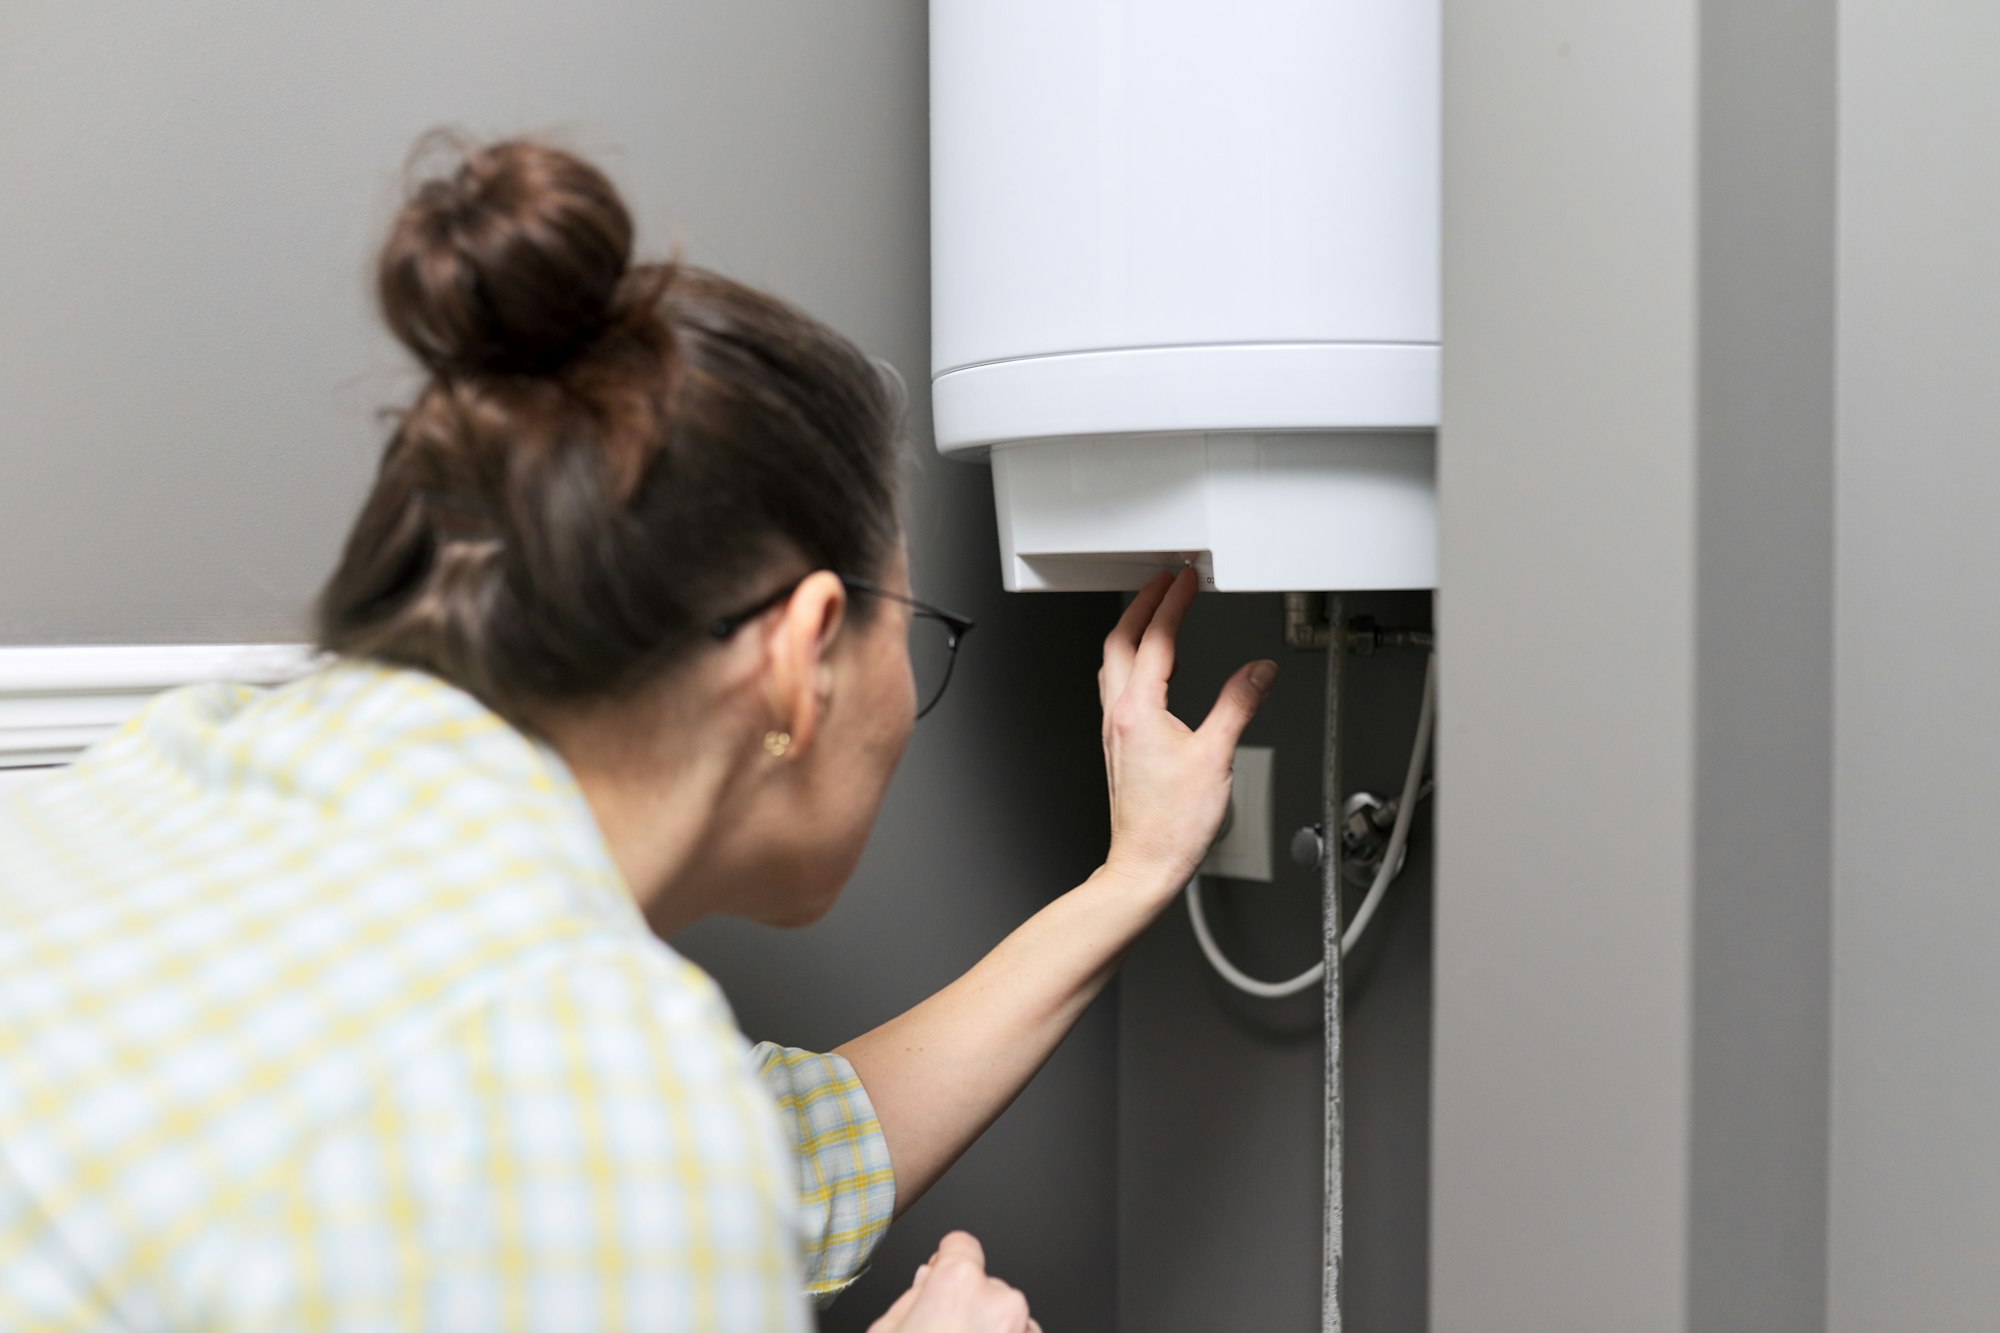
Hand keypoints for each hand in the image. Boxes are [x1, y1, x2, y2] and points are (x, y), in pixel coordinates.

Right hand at [869, 1232, 1039, 1332]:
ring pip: (1005, 1314)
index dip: (947, 1258)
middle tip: (945, 1330)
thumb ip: (912, 1297)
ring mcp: (1023, 1327)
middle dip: (968, 1302)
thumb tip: (927, 1280)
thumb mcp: (888, 1331)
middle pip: (983, 1284)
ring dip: (990, 1326)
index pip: (961, 1244)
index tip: (942, 1269)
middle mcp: (999, 1300)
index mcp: (959, 1283)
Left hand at [1098, 568, 1274, 898]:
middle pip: (1120, 640)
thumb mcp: (1216, 756)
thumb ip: (1238, 705)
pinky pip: (1117, 687)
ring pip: (1113, 663)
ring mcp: (1114, 730)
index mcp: (1138, 710)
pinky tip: (1150, 671)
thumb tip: (1258, 671)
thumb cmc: (1172, 824)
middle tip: (1164, 583)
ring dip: (1132, 631)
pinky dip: (1131, 662)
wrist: (1145, 864)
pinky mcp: (1118, 746)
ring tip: (1154, 615)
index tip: (1185, 579)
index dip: (1173, 603)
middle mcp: (1118, 715)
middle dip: (1143, 605)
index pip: (1156, 639)